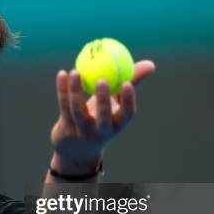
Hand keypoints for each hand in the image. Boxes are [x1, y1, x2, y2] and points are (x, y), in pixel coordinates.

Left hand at [50, 60, 155, 174]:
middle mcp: (101, 132)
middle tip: (102, 80)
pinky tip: (62, 74)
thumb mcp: (115, 104)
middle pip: (103, 117)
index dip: (128, 101)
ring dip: (76, 90)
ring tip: (76, 71)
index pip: (126, 116)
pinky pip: (64, 106)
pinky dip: (62, 90)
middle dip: (103, 100)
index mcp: (117, 125)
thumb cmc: (101, 117)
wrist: (75, 148)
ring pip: (78, 110)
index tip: (127, 83)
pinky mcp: (66, 128)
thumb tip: (150, 65)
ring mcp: (82, 132)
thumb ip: (130, 83)